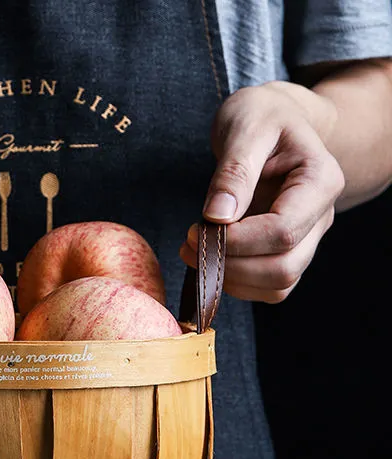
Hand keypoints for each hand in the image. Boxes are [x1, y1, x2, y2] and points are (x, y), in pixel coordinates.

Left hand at [180, 82, 344, 302]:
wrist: (270, 122)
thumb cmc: (260, 118)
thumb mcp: (245, 128)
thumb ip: (234, 171)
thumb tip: (218, 216)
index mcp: (320, 182)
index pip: (282, 233)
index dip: (236, 242)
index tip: (196, 230)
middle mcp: (320, 216)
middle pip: (282, 268)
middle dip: (229, 266)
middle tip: (189, 243)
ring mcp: (306, 239)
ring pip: (277, 286)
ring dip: (230, 280)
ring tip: (194, 251)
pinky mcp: (286, 252)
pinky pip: (267, 288)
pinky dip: (235, 283)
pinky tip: (209, 259)